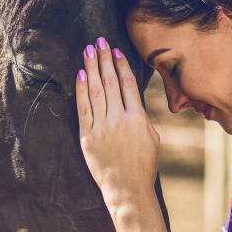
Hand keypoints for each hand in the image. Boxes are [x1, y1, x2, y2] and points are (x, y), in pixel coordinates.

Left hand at [76, 38, 159, 215]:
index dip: (121, 65)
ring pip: (94, 91)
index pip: (128, 84)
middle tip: (99, 41)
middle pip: (109, 82)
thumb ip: (141, 116)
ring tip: (88, 50)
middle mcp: (119, 120)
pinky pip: (83, 109)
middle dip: (104, 59)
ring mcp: (102, 128)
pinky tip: (80, 75)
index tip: (115, 50)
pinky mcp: (87, 137)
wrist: (128, 190)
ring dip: (91, 68)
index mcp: (138, 118)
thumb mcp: (152, 137)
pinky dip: (81, 90)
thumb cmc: (143, 165)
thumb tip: (130, 98)